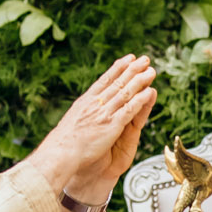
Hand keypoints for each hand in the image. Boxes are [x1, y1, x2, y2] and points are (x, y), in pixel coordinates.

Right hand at [36, 55, 157, 202]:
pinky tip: (149, 92)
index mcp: (86, 101)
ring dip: (140, 81)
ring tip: (152, 71)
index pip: (104, 80)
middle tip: (145, 59)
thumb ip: (83, 113)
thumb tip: (84, 109)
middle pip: (117, 83)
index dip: (118, 68)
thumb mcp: (72, 120)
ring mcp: (104, 114)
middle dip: (133, 70)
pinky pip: (129, 110)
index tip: (128, 58)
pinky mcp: (111, 126)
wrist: (60, 153)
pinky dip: (140, 100)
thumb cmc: (64, 142)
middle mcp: (95, 104)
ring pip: (125, 93)